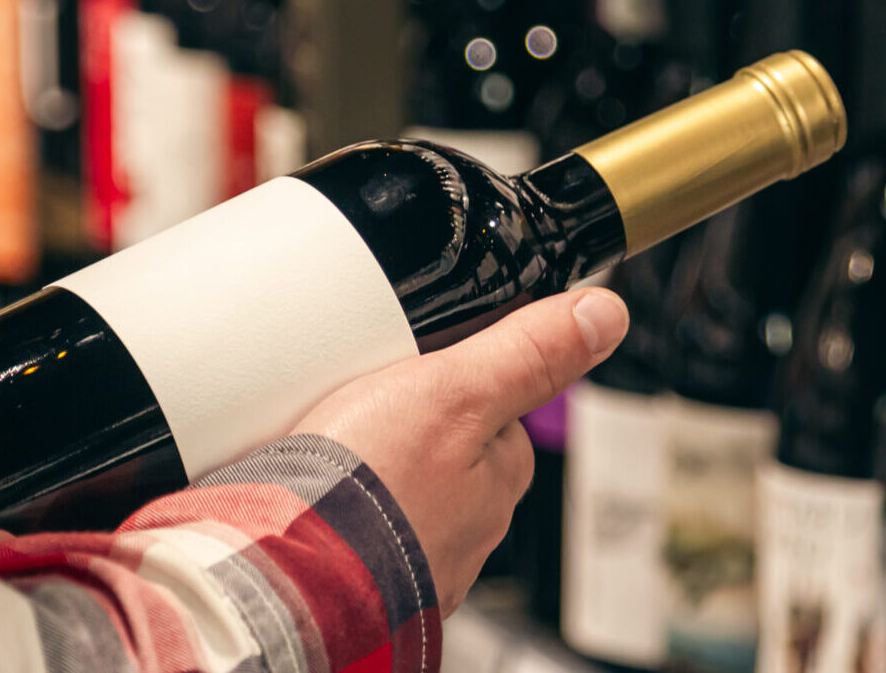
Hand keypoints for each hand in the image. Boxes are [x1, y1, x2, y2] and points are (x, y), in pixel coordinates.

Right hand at [291, 288, 628, 615]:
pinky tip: (304, 485)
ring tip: (323, 440)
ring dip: (368, 466)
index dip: (464, 374)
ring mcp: (410, 555)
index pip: (501, 410)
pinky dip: (332, 502)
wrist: (281, 569)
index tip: (425, 358)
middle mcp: (464, 531)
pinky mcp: (356, 570)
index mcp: (498, 482)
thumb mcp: (455, 391)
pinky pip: (353, 520)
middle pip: (447, 449)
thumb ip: (526, 353)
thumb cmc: (369, 491)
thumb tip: (605, 314)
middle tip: (360, 395)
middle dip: (411, 423)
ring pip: (398, 487)